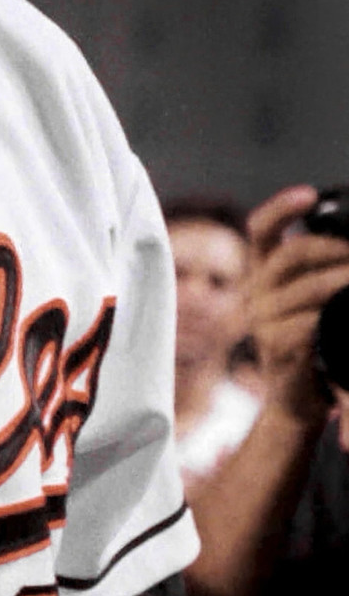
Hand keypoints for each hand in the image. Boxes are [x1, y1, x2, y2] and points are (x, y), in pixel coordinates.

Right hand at [246, 186, 348, 424]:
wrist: (296, 401)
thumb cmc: (312, 344)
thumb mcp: (306, 300)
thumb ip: (316, 270)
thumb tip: (343, 238)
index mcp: (262, 273)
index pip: (261, 230)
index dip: (282, 208)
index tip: (308, 193)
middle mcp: (256, 292)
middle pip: (290, 255)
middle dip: (333, 248)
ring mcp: (264, 321)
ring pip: (308, 289)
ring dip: (343, 281)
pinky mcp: (278, 348)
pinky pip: (309, 324)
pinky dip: (335, 317)